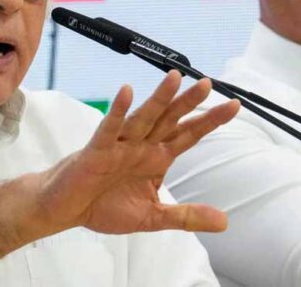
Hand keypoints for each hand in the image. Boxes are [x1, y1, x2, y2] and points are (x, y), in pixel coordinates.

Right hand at [34, 71, 239, 235]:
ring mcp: (120, 146)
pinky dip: (118, 111)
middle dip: (188, 102)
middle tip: (207, 83)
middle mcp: (141, 146)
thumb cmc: (104, 206)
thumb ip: (186, 216)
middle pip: (169, 119)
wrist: (66, 209)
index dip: (210, 120)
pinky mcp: (97, 151)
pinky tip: (126, 92)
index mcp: (156, 158)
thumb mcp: (153, 217)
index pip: (188, 135)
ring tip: (174, 78)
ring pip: (143, 118)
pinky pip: (109, 129)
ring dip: (158, 99)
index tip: (234, 105)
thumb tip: (224, 222)